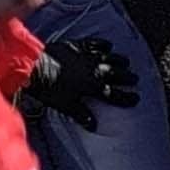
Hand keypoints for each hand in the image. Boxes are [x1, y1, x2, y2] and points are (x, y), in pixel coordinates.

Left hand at [25, 35, 139, 130]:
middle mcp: (92, 70)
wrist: (33, 66)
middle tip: (135, 78)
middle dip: (125, 77)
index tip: (136, 98)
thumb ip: (81, 114)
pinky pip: (93, 44)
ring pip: (106, 57)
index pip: (113, 93)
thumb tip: (94, 125)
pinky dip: (101, 44)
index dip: (125, 97)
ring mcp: (84, 56)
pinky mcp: (75, 46)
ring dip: (117, 60)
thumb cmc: (48, 88)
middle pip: (114, 73)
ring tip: (126, 61)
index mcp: (91, 86)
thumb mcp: (65, 105)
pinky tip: (107, 44)